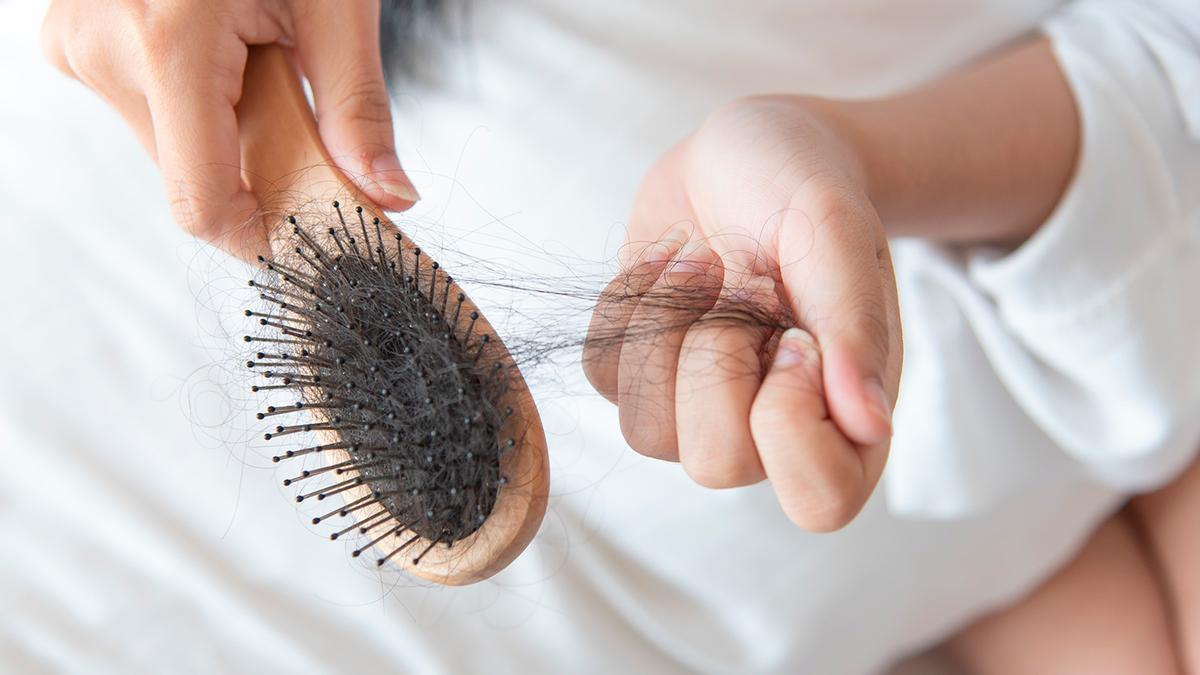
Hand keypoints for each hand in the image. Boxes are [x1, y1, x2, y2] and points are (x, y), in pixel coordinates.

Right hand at [41, 0, 418, 258]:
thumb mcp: (334, 6)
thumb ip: (358, 110)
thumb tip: (389, 197)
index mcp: (163, 41)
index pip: (201, 202)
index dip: (259, 234)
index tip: (310, 235)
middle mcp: (100, 49)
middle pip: (190, 179)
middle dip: (254, 167)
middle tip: (295, 103)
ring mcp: (78, 44)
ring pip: (170, 149)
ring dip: (226, 131)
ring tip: (253, 55)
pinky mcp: (76, 41)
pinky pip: (150, 113)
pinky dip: (200, 105)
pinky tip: (222, 50)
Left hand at [583, 96, 901, 530]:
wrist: (746, 151)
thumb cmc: (807, 189)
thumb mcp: (837, 233)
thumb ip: (854, 324)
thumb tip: (871, 424)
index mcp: (846, 416)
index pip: (820, 502)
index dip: (790, 421)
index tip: (795, 333)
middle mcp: (770, 431)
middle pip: (715, 467)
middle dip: (714, 359)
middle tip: (746, 283)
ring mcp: (696, 410)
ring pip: (644, 432)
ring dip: (664, 327)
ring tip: (703, 259)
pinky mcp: (639, 374)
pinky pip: (602, 376)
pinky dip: (629, 304)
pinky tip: (671, 257)